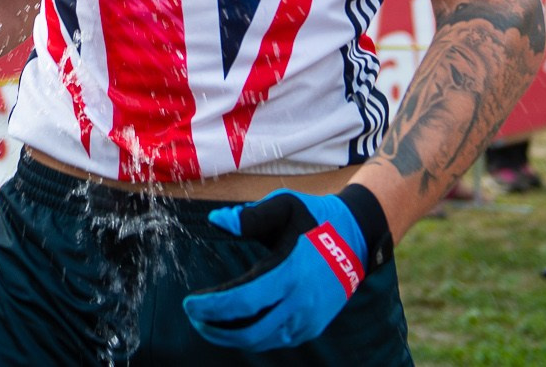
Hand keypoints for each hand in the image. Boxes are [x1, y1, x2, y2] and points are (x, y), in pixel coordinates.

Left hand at [184, 186, 389, 350]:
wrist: (357, 239)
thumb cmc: (315, 218)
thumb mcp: (285, 205)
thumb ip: (251, 216)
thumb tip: (217, 220)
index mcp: (290, 272)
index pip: (242, 300)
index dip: (211, 307)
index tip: (188, 303)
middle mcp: (300, 303)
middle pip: (249, 332)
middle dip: (215, 328)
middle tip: (194, 316)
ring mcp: (308, 319)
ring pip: (262, 341)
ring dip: (230, 336)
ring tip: (208, 322)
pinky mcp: (312, 327)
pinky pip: (275, 340)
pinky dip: (251, 336)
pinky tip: (234, 324)